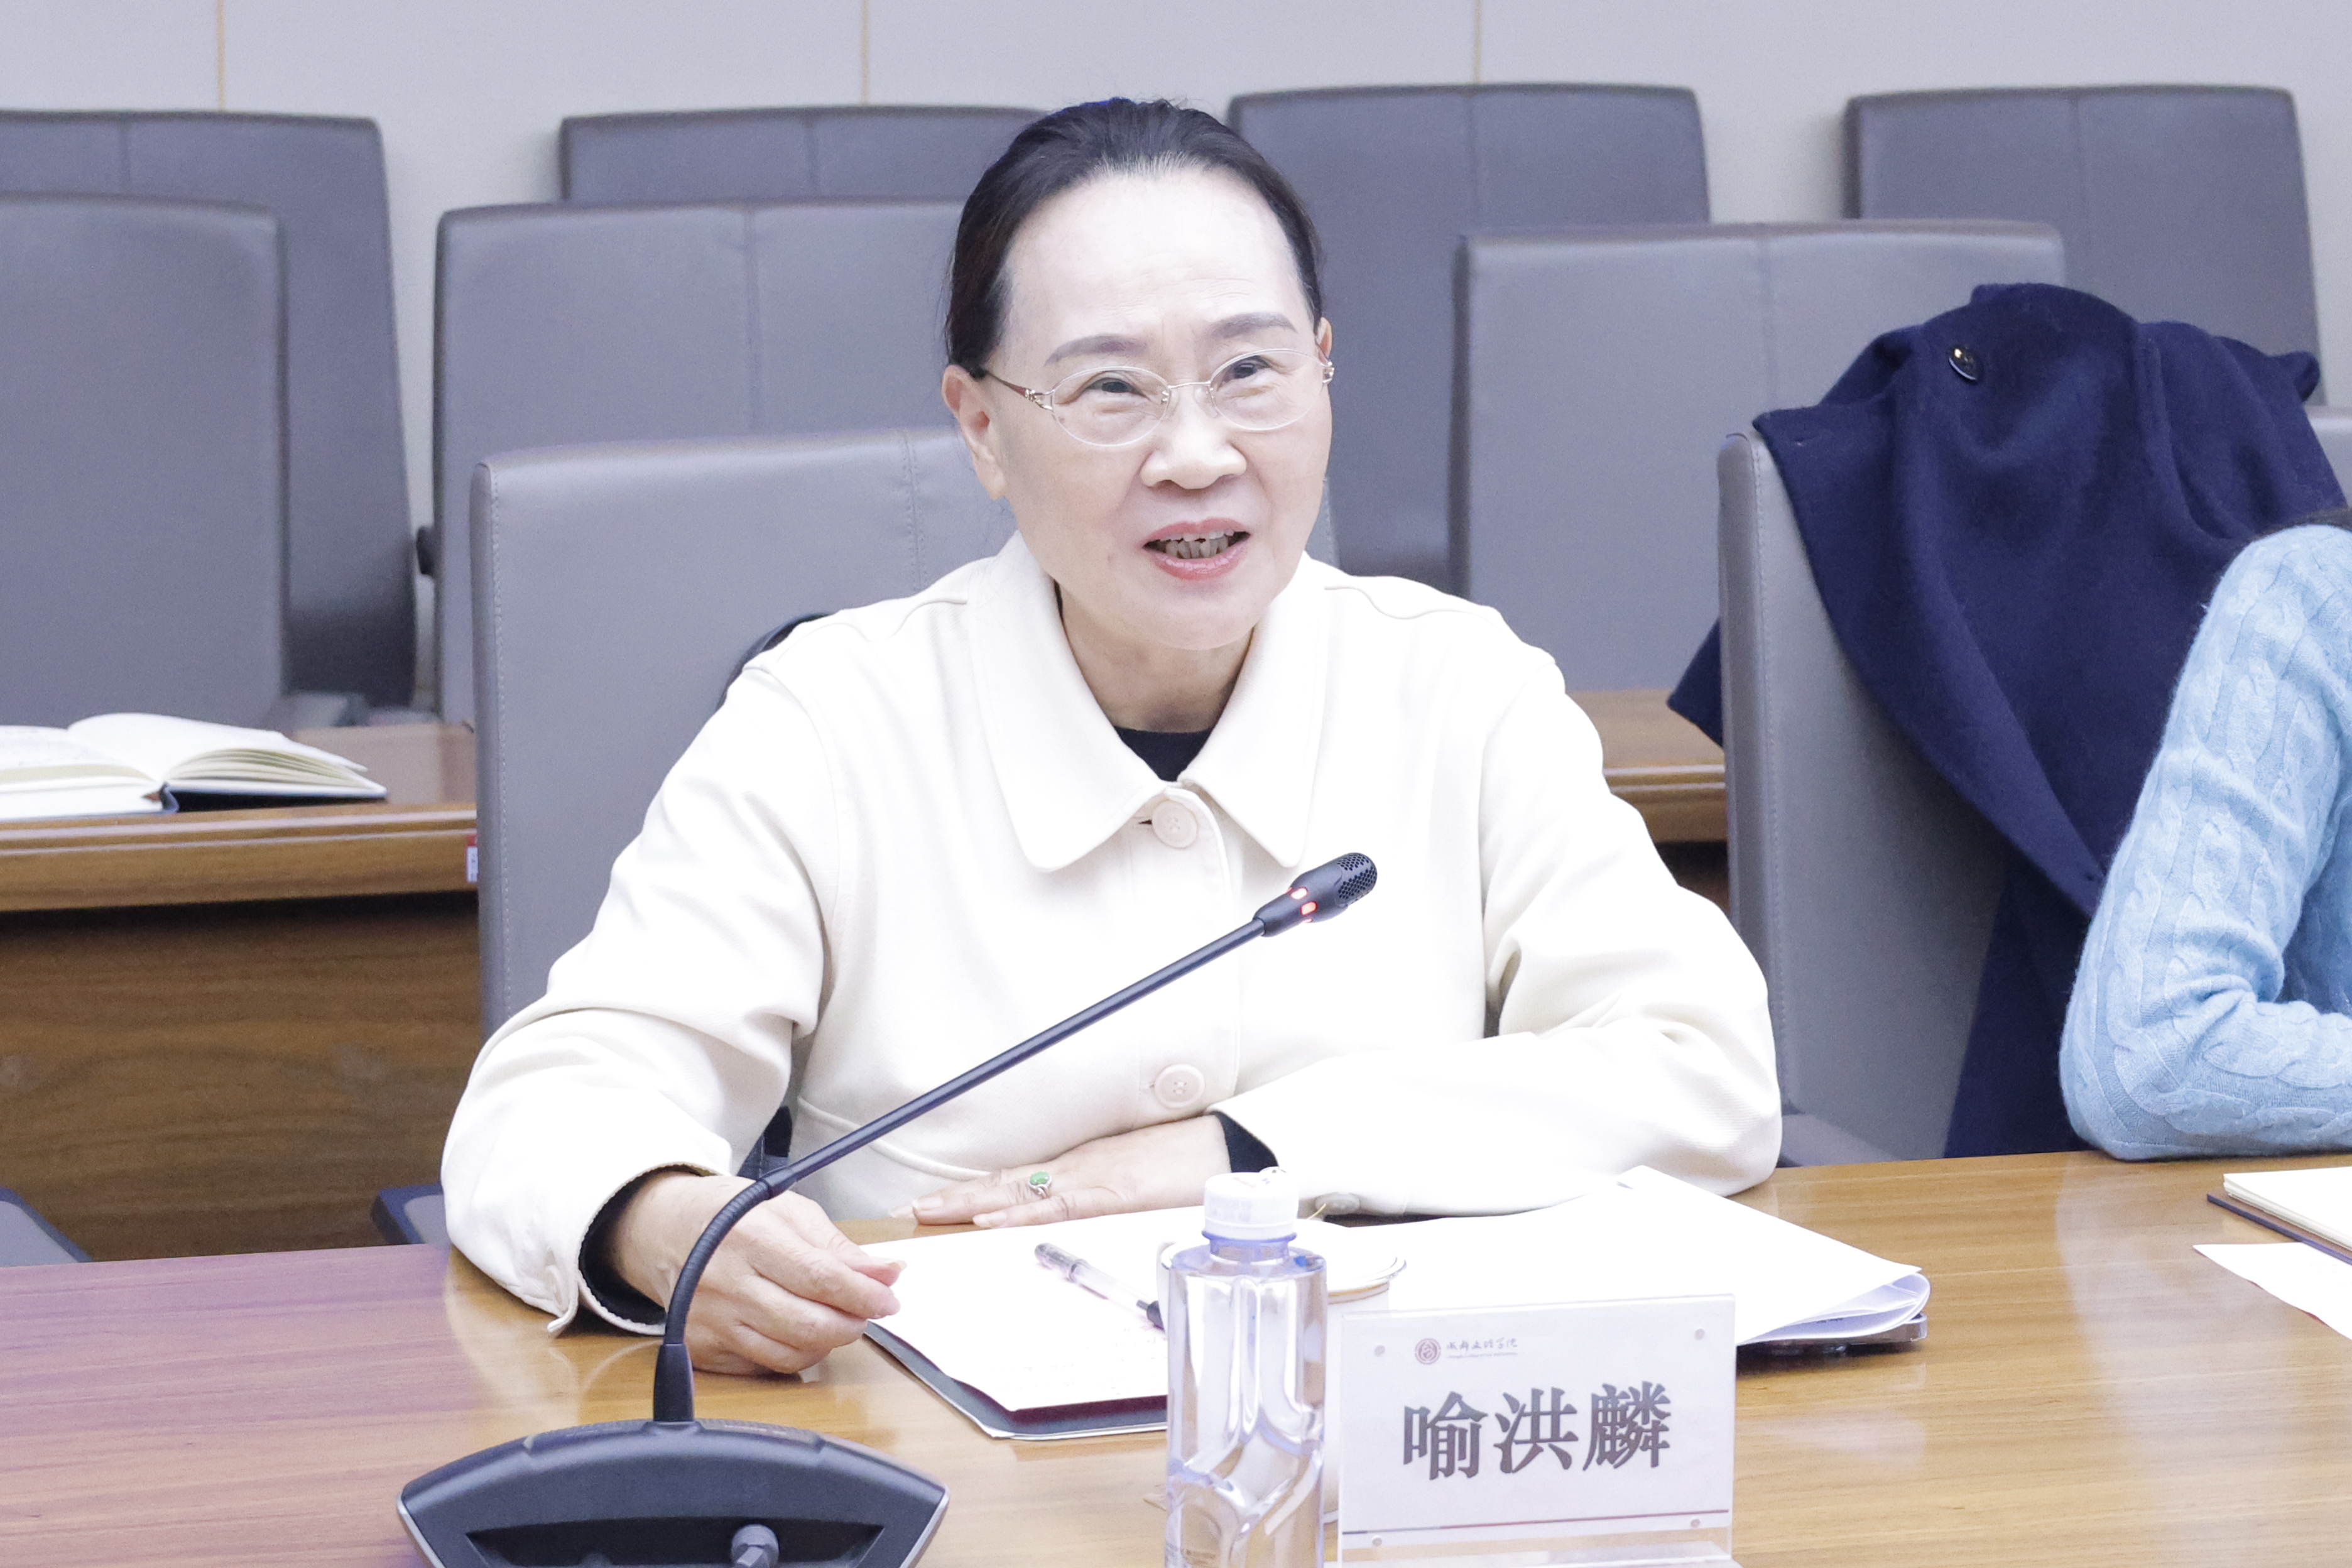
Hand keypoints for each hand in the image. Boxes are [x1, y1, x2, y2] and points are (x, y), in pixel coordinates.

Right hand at [609, 1172, 903, 1375]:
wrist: (662, 1231)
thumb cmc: (731, 1215)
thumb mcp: (787, 1210)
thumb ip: (837, 1246)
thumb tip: (888, 1274)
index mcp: (750, 1237)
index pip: (820, 1277)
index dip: (863, 1294)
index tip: (888, 1299)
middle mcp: (726, 1283)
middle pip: (808, 1324)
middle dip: (852, 1324)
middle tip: (866, 1312)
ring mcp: (710, 1321)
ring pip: (790, 1353)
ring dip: (827, 1341)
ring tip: (835, 1318)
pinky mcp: (701, 1349)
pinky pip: (764, 1365)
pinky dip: (794, 1353)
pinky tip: (799, 1330)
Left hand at [898, 1116, 1229, 1228]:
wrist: (1229, 1147)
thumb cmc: (1187, 1167)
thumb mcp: (1135, 1186)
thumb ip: (1102, 1203)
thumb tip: (1074, 1225)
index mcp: (1080, 1169)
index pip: (1014, 1183)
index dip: (971, 1193)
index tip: (932, 1205)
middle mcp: (1077, 1169)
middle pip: (1004, 1184)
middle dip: (955, 1197)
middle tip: (910, 1210)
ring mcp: (1092, 1180)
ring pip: (1021, 1193)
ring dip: (972, 1203)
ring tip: (930, 1212)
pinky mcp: (1113, 1195)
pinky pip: (1059, 1208)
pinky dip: (1023, 1216)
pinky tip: (993, 1222)